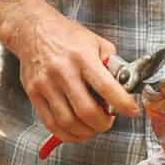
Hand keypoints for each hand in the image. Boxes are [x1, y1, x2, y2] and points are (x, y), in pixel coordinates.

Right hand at [6, 7, 139, 147]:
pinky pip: (51, 124)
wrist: (32, 30)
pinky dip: (67, 134)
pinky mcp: (34, 94)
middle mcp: (63, 71)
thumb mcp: (96, 42)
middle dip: (103, 124)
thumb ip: (112, 65)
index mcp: (82, 57)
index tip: (132, 111)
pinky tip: (76, 131)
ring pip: (68, 122)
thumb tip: (124, 88)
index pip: (107, 87)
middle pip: (86, 111)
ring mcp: (45, 84)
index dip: (123, 104)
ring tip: (93, 126)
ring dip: (86, 132)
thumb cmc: (67, 36)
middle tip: (108, 121)